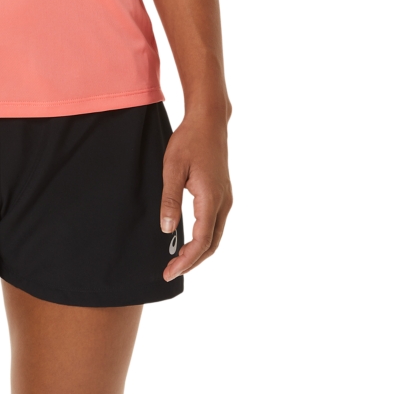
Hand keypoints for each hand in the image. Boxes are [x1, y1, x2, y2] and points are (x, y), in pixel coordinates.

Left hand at [160, 112, 231, 281]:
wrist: (209, 121)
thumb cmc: (189, 141)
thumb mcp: (172, 169)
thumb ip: (170, 201)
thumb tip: (167, 230)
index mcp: (210, 199)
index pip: (201, 241)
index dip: (186, 260)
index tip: (169, 272)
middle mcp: (223, 202)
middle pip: (211, 244)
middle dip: (191, 262)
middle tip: (170, 272)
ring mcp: (226, 198)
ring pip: (215, 236)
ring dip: (198, 252)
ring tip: (177, 260)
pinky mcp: (223, 194)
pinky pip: (215, 225)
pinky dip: (204, 239)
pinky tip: (189, 241)